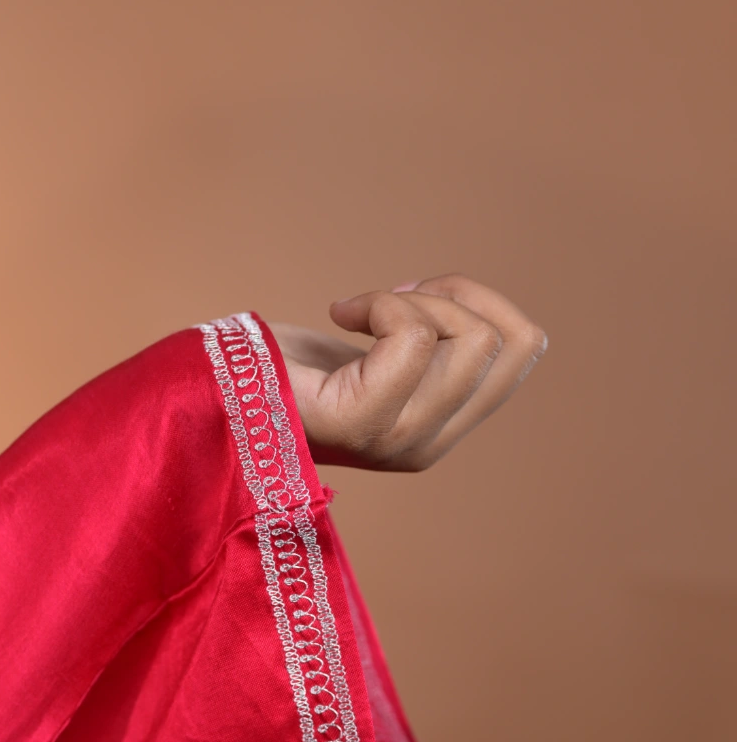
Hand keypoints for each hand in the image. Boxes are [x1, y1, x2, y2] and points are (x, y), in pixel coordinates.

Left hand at [270, 274, 546, 471]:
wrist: (217, 389)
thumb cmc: (288, 364)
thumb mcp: (381, 352)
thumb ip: (436, 347)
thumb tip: (483, 311)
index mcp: (440, 430)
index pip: (524, 349)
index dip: (479, 300)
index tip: (412, 299)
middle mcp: (427, 446)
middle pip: (508, 340)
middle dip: (454, 295)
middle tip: (389, 299)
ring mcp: (398, 442)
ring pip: (470, 338)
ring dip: (415, 300)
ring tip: (361, 311)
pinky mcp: (362, 424)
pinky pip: (413, 338)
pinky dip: (381, 304)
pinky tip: (341, 314)